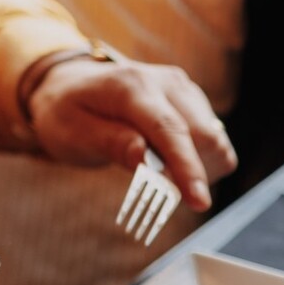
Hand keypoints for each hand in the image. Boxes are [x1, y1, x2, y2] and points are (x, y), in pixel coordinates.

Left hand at [25, 56, 237, 211]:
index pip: (170, 129)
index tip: (199, 202)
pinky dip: (200, 160)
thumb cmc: (68, 112)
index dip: (188, 168)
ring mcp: (184, 89)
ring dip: (198, 168)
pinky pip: (214, 140)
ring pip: (215, 140)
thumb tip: (145, 160)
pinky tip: (172, 161)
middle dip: (192, 172)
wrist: (72, 86)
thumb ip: (110, 143)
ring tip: (161, 171)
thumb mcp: (72, 132)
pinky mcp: (194, 100)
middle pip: (204, 136)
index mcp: (131, 86)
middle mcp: (165, 82)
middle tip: (160, 188)